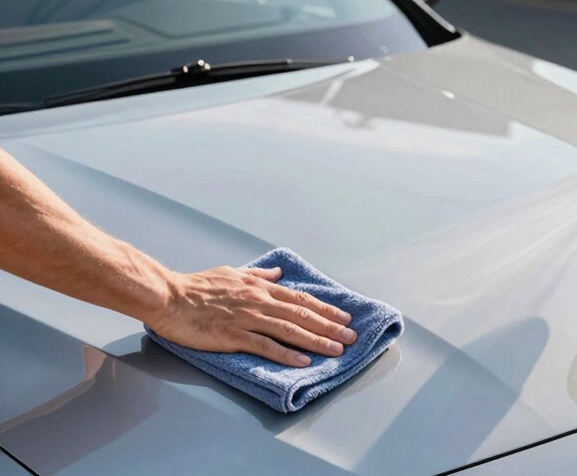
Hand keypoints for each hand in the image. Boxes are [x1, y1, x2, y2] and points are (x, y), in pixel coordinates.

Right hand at [147, 265, 355, 366]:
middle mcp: (258, 301)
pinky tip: (302, 361)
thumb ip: (257, 275)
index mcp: (259, 288)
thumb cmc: (196, 286)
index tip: (344, 317)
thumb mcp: (232, 272)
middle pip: (301, 314)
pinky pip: (265, 346)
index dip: (324, 308)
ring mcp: (247, 318)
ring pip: (289, 330)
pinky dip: (286, 354)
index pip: (300, 298)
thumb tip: (276, 273)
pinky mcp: (233, 335)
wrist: (168, 296)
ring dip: (315, 340)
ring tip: (336, 350)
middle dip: (329, 326)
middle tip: (351, 336)